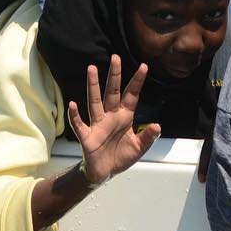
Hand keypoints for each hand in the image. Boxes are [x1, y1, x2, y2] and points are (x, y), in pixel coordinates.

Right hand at [67, 55, 160, 186]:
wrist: (104, 173)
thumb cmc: (120, 156)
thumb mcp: (139, 148)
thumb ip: (147, 137)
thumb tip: (157, 126)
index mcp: (124, 117)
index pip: (132, 96)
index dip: (137, 82)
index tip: (144, 66)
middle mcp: (110, 117)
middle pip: (112, 92)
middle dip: (114, 76)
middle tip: (115, 57)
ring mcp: (97, 125)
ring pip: (94, 102)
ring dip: (93, 86)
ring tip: (91, 69)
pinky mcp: (86, 136)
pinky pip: (79, 124)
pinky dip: (75, 115)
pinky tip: (73, 104)